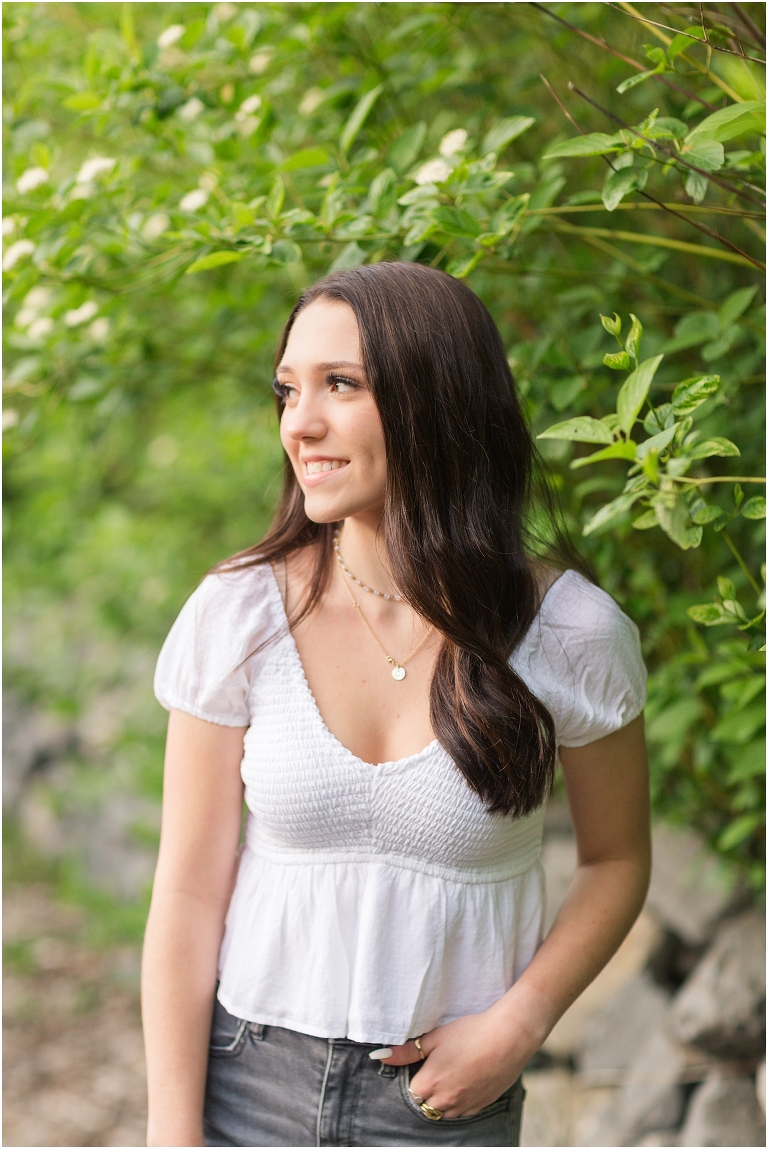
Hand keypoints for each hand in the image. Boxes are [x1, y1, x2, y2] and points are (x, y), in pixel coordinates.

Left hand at [376, 1006, 539, 1117]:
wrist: (508, 1038)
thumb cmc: (471, 1033)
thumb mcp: (435, 1037)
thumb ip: (406, 1051)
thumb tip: (380, 1055)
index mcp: (431, 1083)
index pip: (412, 1092)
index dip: (417, 1077)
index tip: (424, 1065)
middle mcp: (445, 1101)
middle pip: (426, 1105)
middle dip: (428, 1090)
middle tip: (439, 1068)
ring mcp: (464, 1106)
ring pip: (444, 1111)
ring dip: (443, 1098)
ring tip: (453, 1073)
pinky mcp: (480, 1106)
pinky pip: (462, 1111)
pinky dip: (460, 1101)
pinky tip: (467, 1080)